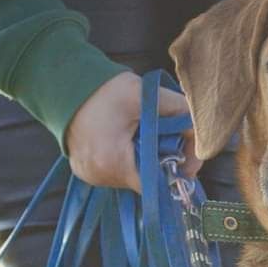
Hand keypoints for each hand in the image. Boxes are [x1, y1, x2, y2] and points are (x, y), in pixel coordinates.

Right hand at [65, 72, 200, 192]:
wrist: (63, 84)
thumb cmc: (103, 90)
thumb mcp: (145, 95)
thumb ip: (178, 111)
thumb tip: (204, 127)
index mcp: (113, 162)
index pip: (157, 182)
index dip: (177, 168)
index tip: (186, 154)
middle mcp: (99, 177)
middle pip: (146, 180)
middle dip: (162, 160)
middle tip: (169, 137)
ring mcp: (90, 177)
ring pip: (132, 177)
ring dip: (145, 159)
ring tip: (144, 135)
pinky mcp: (85, 172)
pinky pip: (116, 172)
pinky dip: (127, 159)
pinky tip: (127, 140)